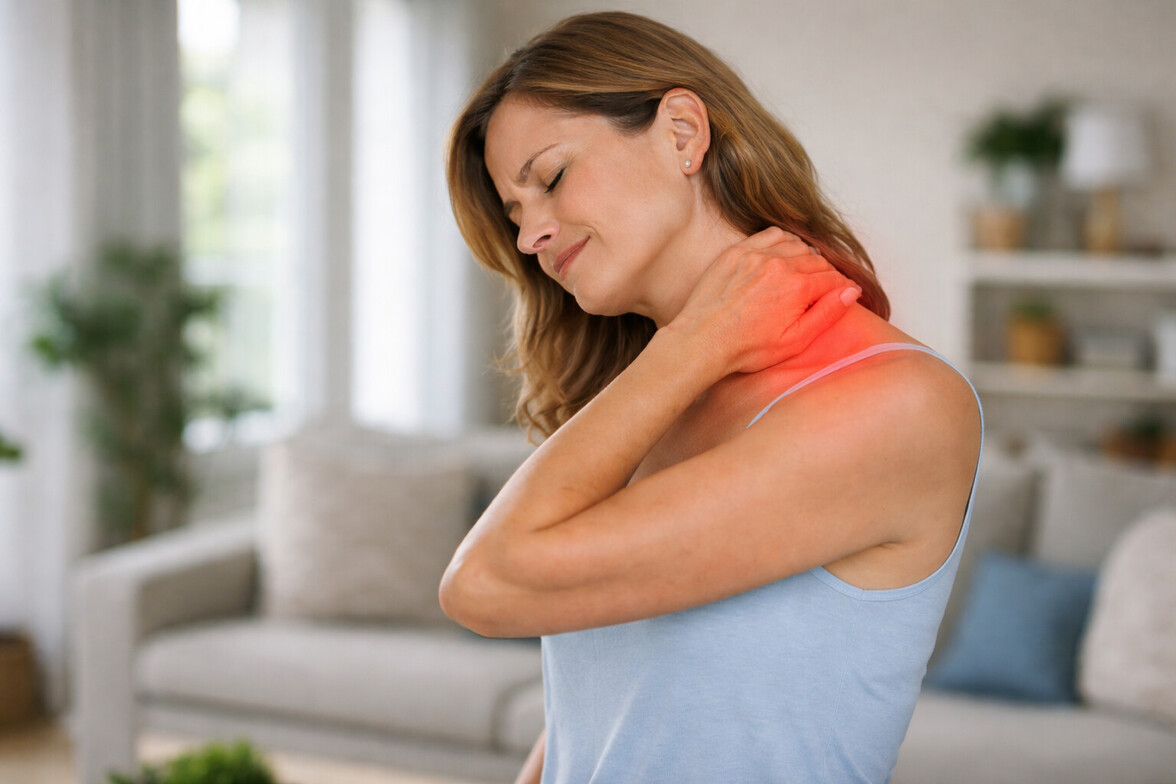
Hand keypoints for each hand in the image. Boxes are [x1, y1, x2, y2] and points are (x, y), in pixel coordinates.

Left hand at [671, 227, 860, 374]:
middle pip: (817, 260)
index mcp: (796, 286)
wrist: (703, 340)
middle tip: (821, 289)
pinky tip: (782, 256)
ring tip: (802, 274)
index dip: (841, 288)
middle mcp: (779, 264)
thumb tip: (851, 291)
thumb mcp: (794, 340)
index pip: (833, 278)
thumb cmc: (746, 348)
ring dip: (805, 257)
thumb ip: (826, 313)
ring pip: (796, 244)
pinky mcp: (737, 251)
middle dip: (824, 275)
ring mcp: (755, 254)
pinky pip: (771, 235)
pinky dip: (783, 242)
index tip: (841, 294)